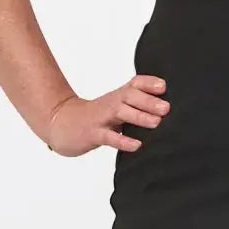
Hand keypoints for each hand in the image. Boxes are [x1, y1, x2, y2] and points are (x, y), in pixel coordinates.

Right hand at [44, 74, 168, 155]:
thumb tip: (167, 112)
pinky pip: (109, 137)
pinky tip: (136, 145)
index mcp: (119, 96)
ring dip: (139, 116)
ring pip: (121, 113)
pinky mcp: (93, 133)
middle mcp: (112, 103)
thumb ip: (138, 106)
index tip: (164, 86)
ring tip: (157, 122)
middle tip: (167, 108)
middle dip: (149, 100)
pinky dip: (123, 141)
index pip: (134, 84)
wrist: (62, 123)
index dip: (148, 83)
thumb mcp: (117, 107)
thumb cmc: (97, 117)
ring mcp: (101, 118)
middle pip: (130, 96)